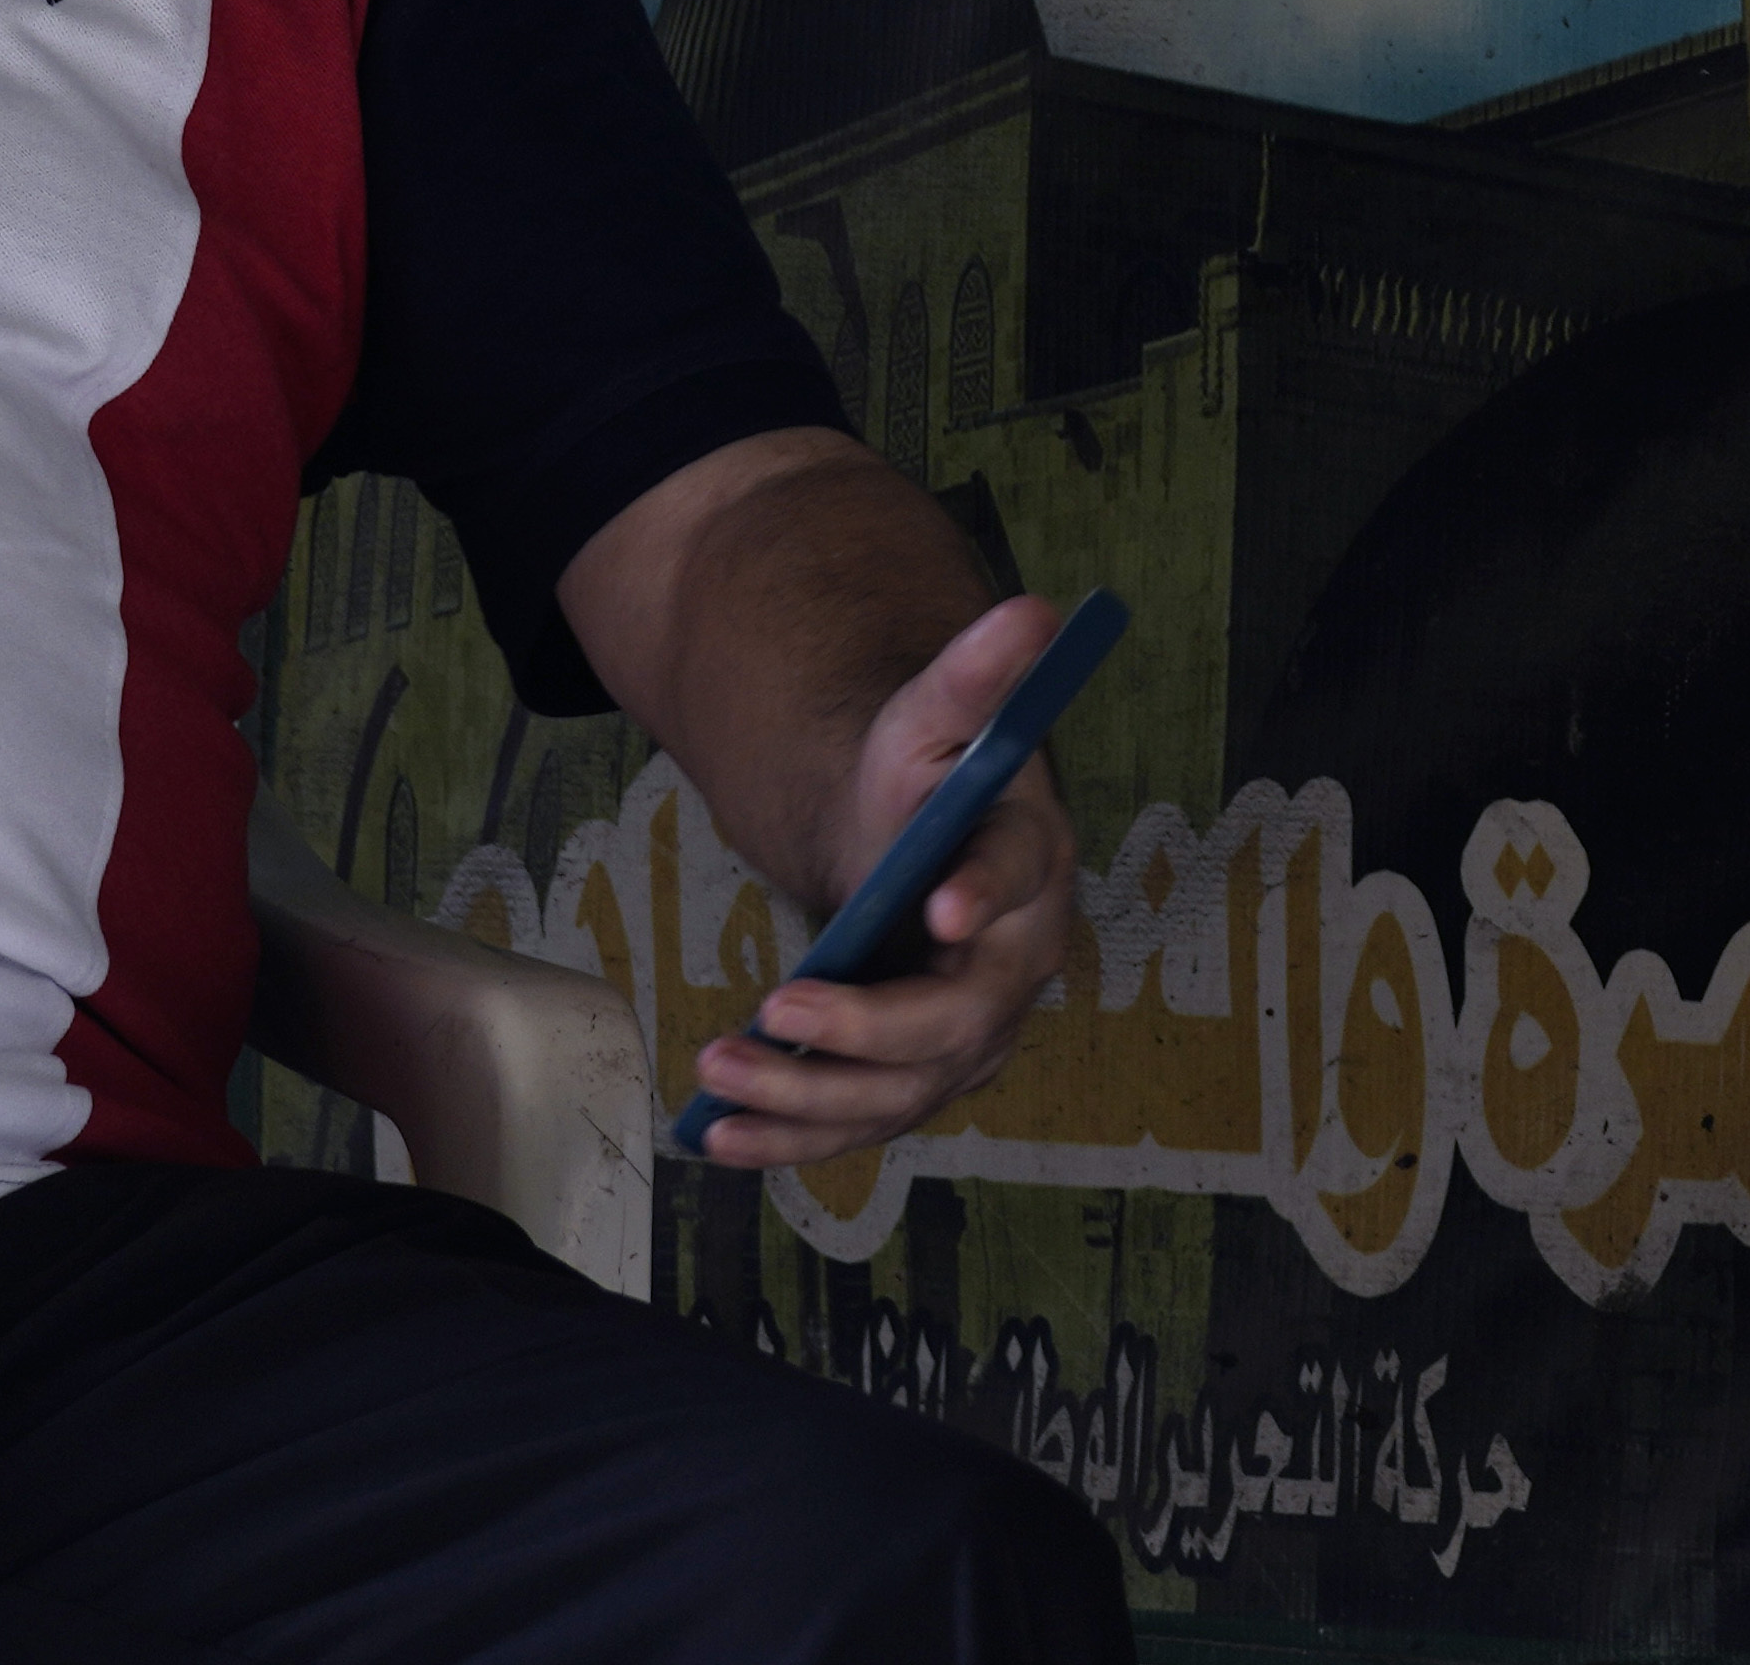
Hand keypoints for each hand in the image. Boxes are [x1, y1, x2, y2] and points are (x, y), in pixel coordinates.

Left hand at [683, 588, 1089, 1170]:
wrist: (910, 850)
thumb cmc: (927, 781)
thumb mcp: (935, 716)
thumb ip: (975, 674)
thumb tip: (1031, 609)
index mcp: (1030, 867)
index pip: (1017, 881)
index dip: (985, 893)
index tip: (939, 901)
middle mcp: (1012, 970)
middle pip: (953, 1022)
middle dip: (863, 1029)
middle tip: (776, 1004)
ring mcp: (966, 1041)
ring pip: (899, 1093)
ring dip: (807, 1096)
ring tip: (718, 1071)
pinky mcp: (913, 1083)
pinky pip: (858, 1127)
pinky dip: (790, 1141)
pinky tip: (717, 1137)